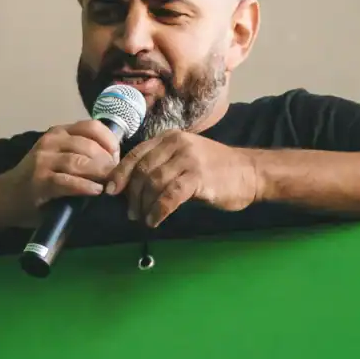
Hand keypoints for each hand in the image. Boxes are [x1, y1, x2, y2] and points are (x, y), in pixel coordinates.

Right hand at [0, 119, 120, 225]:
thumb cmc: (38, 179)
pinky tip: (96, 191)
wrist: (5, 196)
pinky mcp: (40, 181)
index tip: (117, 158)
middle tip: (116, 176)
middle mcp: (51, 141)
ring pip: (80, 161)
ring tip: (110, 184)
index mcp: (59, 133)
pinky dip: (85, 186)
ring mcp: (43, 161)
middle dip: (108, 162)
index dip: (110, 142)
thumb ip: (81, 154)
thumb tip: (116, 162)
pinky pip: (68, 181)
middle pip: (89, 146)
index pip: (92, 127)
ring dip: (99, 173)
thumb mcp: (59, 158)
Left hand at [105, 131, 260, 228]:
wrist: (250, 173)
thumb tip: (131, 187)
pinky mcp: (198, 177)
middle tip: (131, 212)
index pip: (136, 154)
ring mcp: (188, 159)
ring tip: (143, 218)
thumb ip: (161, 165)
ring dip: (144, 204)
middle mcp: (176, 144)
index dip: (120, 174)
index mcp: (169, 138)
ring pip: (153, 183)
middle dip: (132, 194)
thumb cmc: (216, 170)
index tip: (110, 191)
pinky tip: (155, 220)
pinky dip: (158, 210)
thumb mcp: (185, 159)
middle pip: (142, 170)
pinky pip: (170, 195)